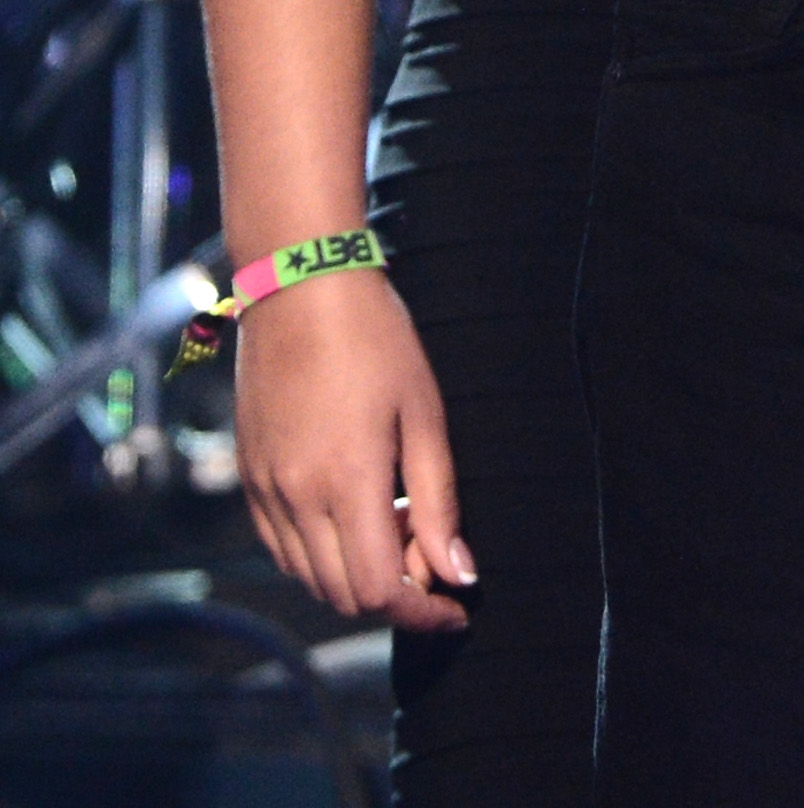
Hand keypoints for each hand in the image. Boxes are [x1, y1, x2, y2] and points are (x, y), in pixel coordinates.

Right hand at [235, 268, 473, 632]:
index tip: (457, 606)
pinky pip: (282, 548)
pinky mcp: (250, 478)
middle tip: (435, 560)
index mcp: (347, 482)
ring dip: (357, 577)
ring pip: (311, 578)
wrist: (300, 286)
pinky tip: (354, 516)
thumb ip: (439, 501)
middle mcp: (296, 499)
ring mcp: (265, 491)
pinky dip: (320, 556)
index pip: (381, 591)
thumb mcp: (424, 413)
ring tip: (399, 529)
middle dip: (396, 597)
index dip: (424, 611)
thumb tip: (458, 573)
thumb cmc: (375, 339)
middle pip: (344, 596)